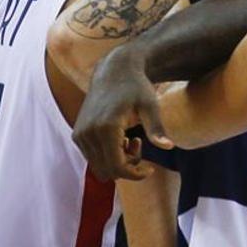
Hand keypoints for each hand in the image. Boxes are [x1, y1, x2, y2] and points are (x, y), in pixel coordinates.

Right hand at [73, 48, 173, 181]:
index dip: (135, 174)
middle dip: (127, 167)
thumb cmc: (136, 87)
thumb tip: (169, 146)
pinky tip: (122, 138)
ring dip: (117, 161)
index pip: (117, 168)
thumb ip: (157, 128)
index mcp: (106, 128)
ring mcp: (80, 134)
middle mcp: (88, 133)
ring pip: (99, 166)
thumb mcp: (150, 106)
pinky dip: (108, 155)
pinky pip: (93, 157)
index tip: (150, 169)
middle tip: (140, 146)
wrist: (114, 72)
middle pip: (107, 171)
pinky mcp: (77, 134)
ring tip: (132, 140)